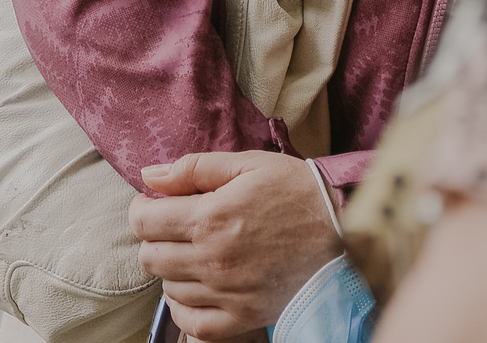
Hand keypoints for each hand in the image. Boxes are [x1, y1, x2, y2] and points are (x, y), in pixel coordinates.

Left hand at [132, 150, 342, 342]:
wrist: (344, 230)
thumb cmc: (297, 191)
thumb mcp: (250, 164)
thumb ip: (194, 168)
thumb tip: (149, 175)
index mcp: (211, 217)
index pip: (143, 221)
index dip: (143, 208)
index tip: (156, 203)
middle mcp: (212, 259)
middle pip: (149, 257)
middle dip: (155, 237)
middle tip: (177, 226)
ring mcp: (226, 293)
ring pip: (167, 287)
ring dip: (173, 268)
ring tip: (196, 251)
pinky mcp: (241, 318)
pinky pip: (190, 322)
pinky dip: (186, 305)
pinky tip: (200, 285)